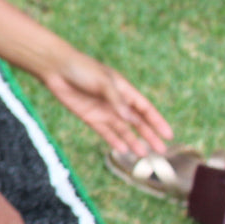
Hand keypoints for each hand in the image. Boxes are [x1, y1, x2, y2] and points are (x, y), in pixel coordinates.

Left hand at [39, 52, 172, 156]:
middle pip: (137, 122)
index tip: (168, 135)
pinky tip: (123, 149)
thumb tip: (130, 119)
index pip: (145, 109)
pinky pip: (105, 132)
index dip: (157, 122)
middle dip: (149, 135)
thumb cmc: (82, 69)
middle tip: (161, 151)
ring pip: (122, 129)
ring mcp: (103, 111)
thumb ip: (117, 101)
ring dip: (133, 141)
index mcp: (124, 90)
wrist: (56, 68)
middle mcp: (116, 102)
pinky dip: (113, 140)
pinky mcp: (89, 117)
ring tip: (143, 154)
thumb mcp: (103, 82)